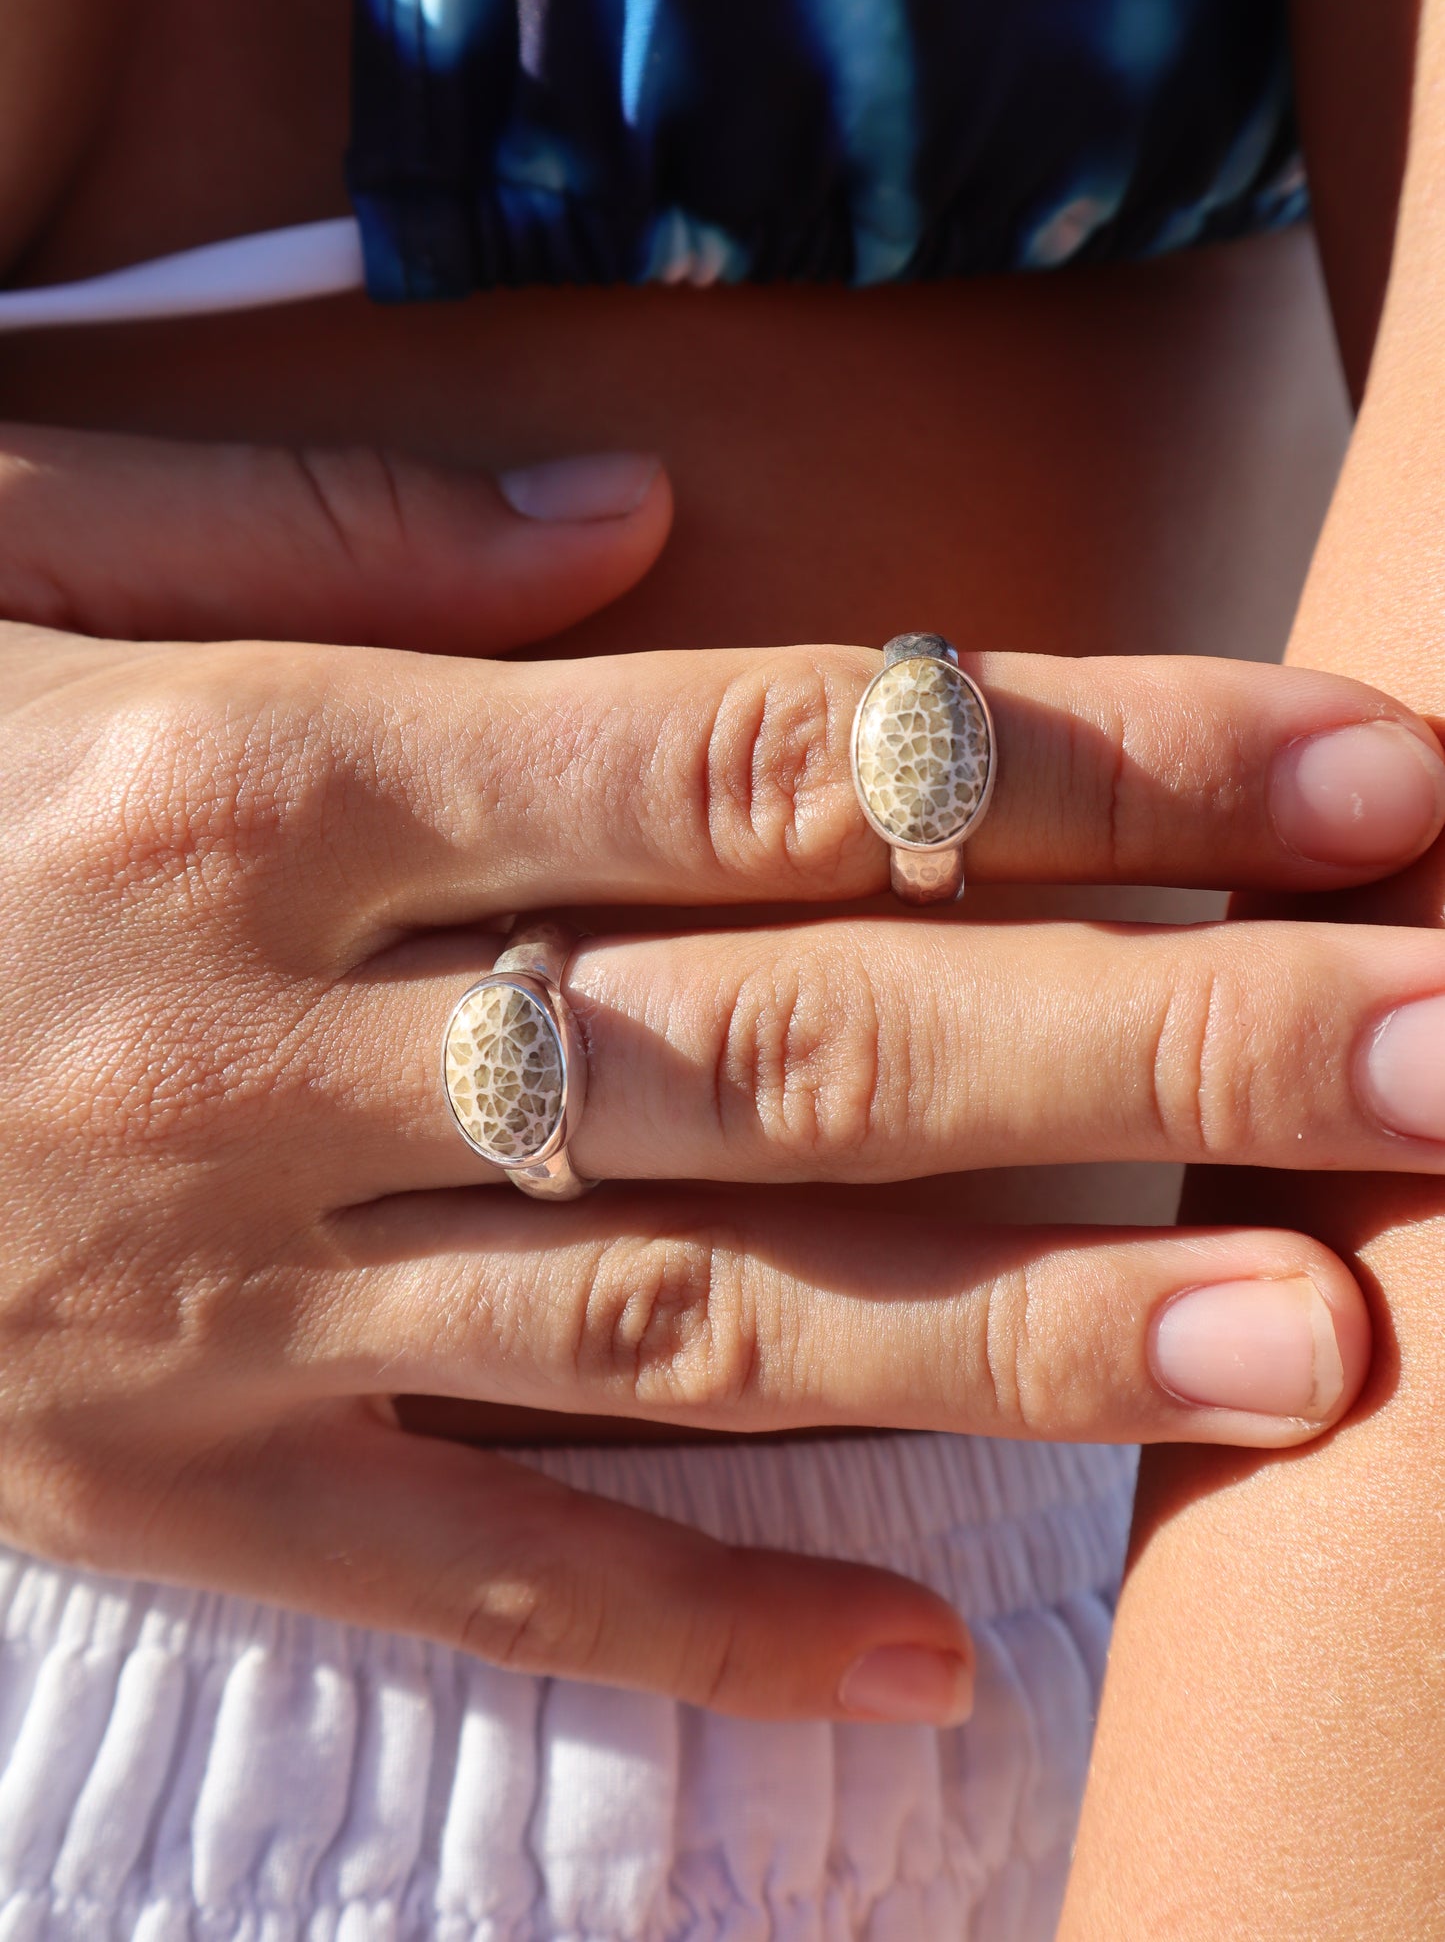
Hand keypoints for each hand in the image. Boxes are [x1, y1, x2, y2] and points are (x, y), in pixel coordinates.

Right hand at [0, 421, 1437, 1723]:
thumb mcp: (0, 551)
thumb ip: (332, 528)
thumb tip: (651, 526)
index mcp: (268, 766)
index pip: (788, 760)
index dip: (1104, 765)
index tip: (1365, 780)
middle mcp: (285, 1037)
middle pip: (816, 1040)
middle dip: (1168, 1044)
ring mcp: (230, 1295)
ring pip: (703, 1320)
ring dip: (1031, 1338)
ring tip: (1324, 1343)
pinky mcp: (161, 1487)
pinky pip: (475, 1574)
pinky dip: (708, 1623)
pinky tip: (938, 1660)